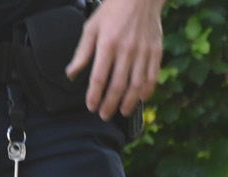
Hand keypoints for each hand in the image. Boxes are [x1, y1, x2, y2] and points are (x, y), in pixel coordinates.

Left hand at [66, 0, 164, 120]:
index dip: (94, 95)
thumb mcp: (91, 27)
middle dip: (110, 104)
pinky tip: (142, 98)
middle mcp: (126, 51)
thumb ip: (82, 52)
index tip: (91, 106)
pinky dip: (148, 90)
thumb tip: (72, 72)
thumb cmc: (112, 10)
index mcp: (107, 44)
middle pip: (118, 86)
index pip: (98, 77)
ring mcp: (143, 53)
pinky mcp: (156, 52)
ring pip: (136, 85)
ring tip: (123, 112)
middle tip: (104, 115)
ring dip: (129, 102)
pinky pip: (152, 77)